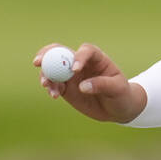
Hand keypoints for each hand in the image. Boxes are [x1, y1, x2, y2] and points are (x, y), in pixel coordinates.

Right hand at [32, 42, 146, 122]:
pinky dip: (50, 87)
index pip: (86, 51)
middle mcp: (81, 62)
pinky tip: (54, 95)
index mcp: (97, 58)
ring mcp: (71, 74)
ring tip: (47, 85)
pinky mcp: (65, 87)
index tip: (74, 70)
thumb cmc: (122, 94)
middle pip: (61, 51)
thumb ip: (101, 85)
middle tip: (38, 62)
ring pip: (52, 67)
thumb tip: (82, 86)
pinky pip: (53, 83)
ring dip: (46, 74)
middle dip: (47, 54)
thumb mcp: (118, 89)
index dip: (78, 57)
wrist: (118, 108)